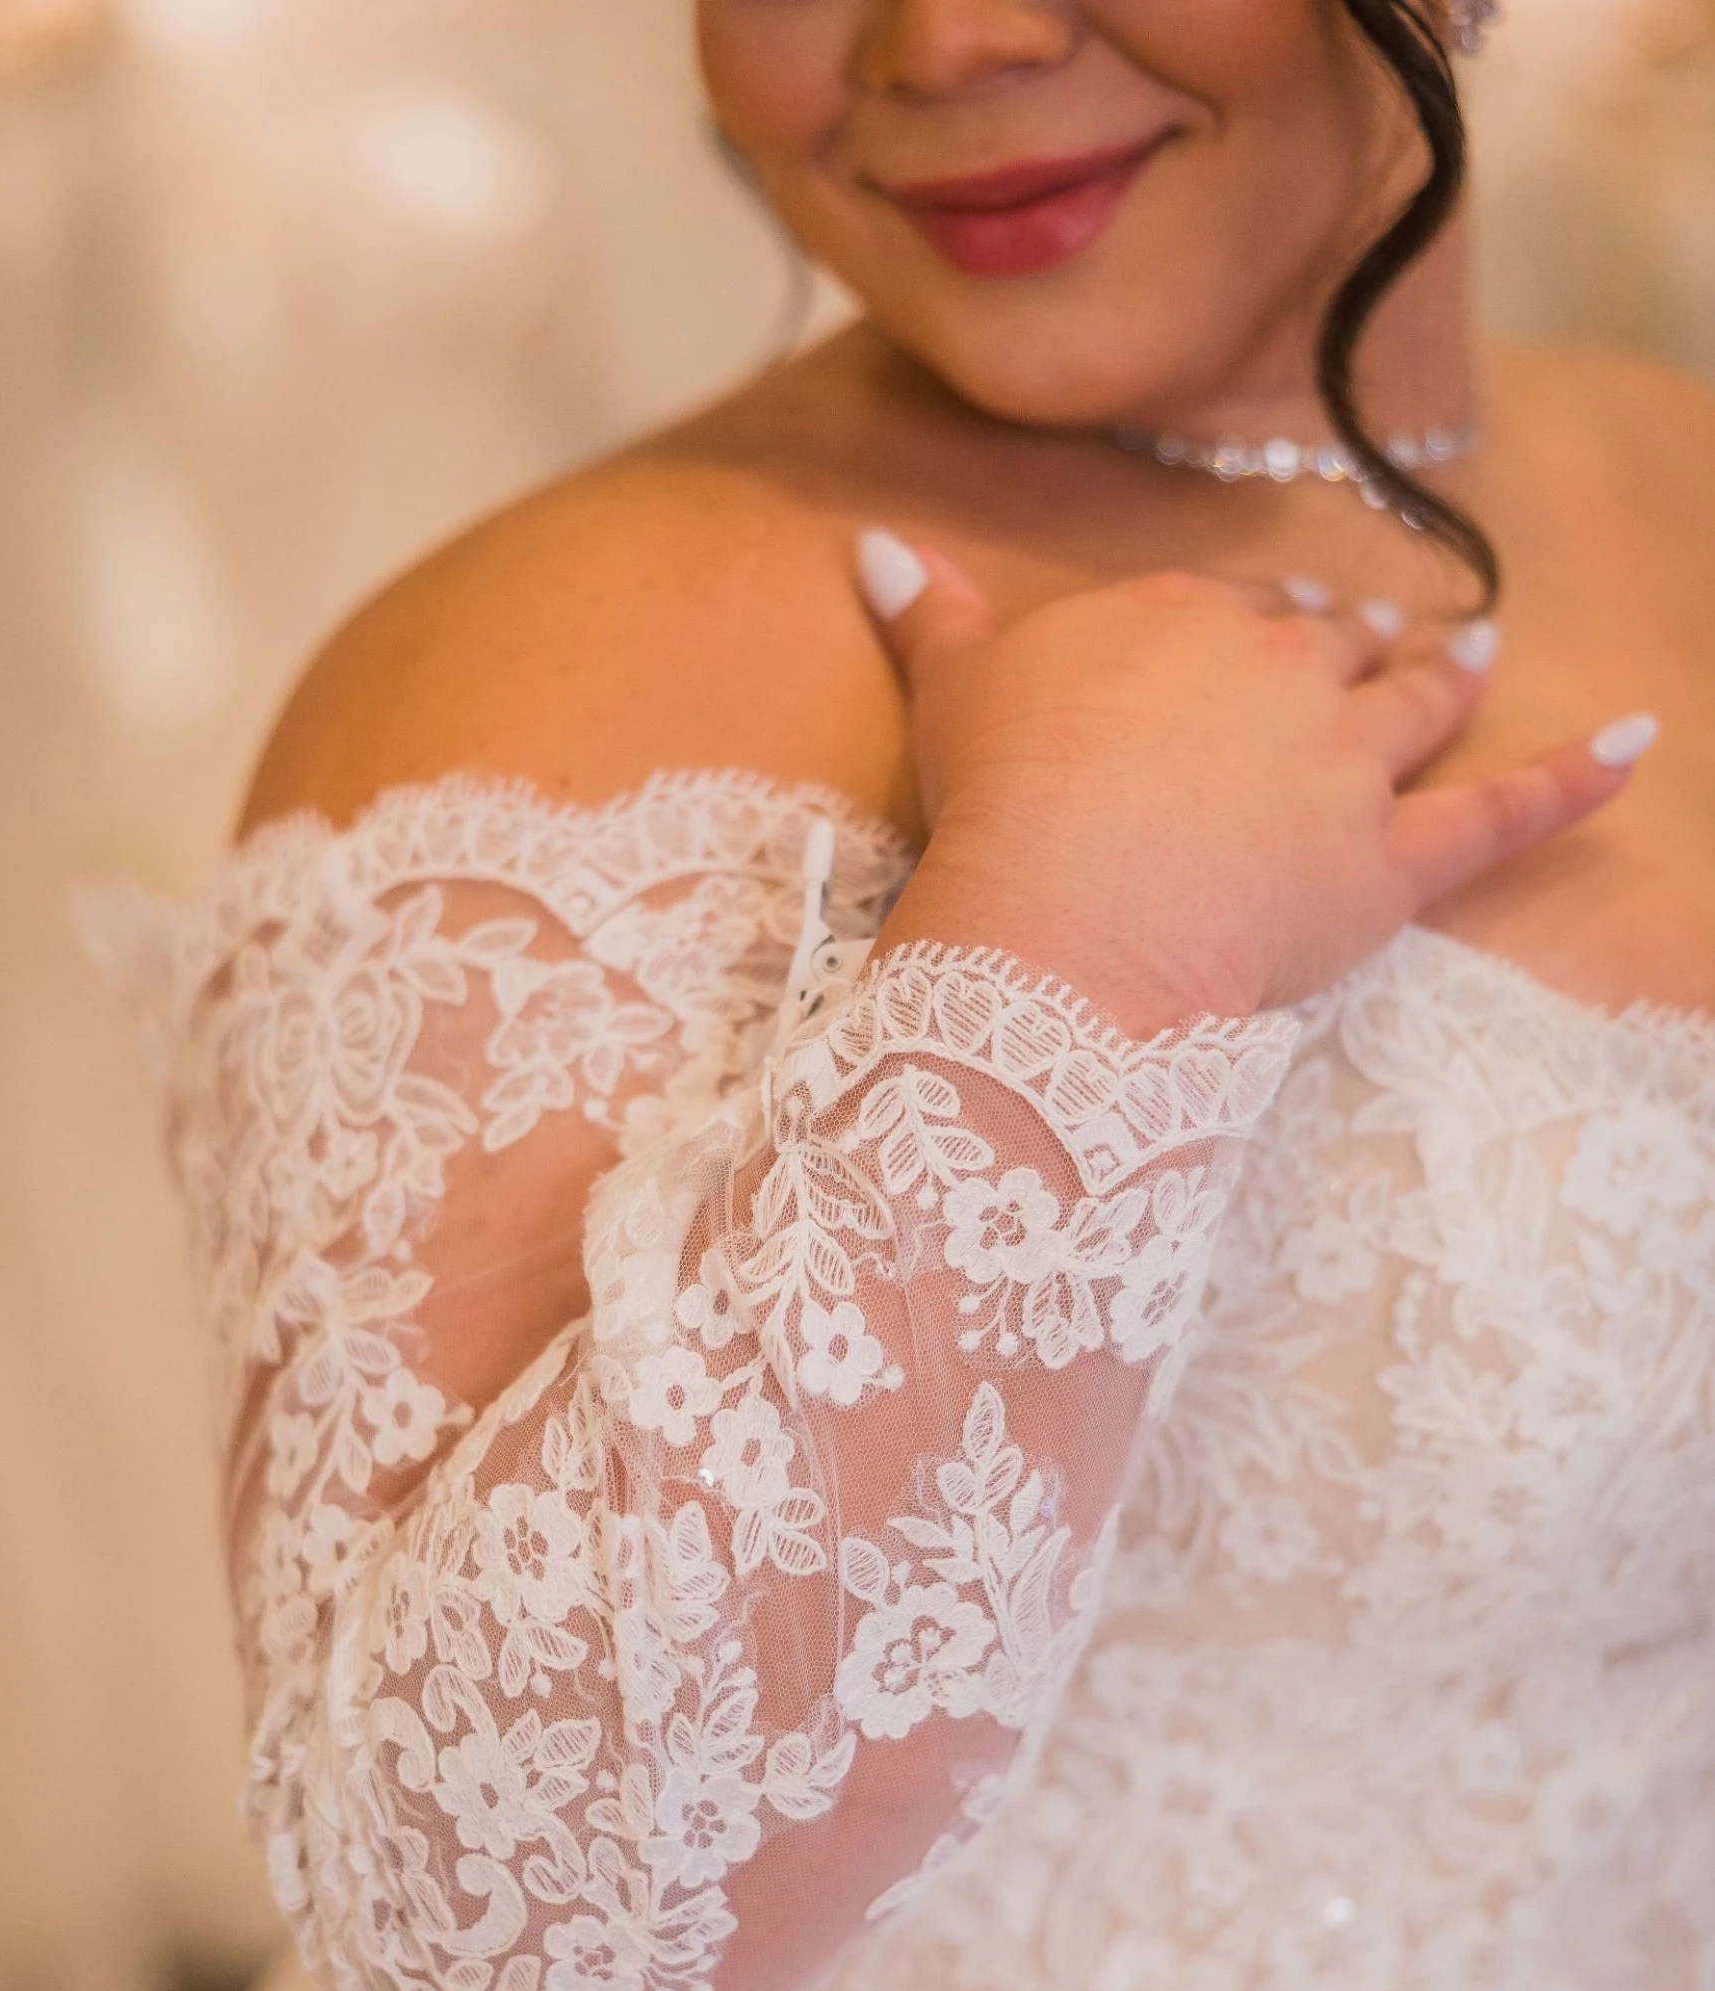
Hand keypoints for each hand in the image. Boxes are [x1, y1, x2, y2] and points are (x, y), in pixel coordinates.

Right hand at [857, 534, 1647, 1031]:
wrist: (1060, 925)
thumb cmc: (999, 806)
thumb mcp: (951, 694)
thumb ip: (931, 615)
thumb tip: (874, 546)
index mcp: (1183, 620)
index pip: (1231, 611)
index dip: (1242, 630)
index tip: (1243, 643)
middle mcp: (1281, 671)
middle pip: (1332, 645)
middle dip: (1349, 644)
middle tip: (1363, 646)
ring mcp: (1346, 764)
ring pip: (1414, 702)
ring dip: (1448, 671)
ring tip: (1480, 649)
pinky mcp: (1390, 864)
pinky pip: (1498, 817)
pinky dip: (1571, 781)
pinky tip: (1634, 742)